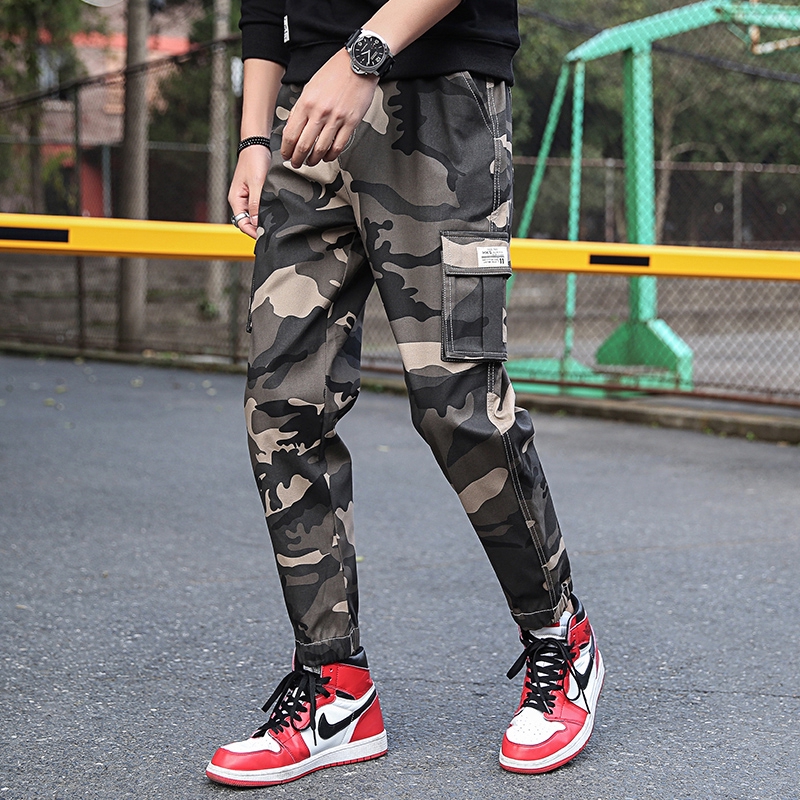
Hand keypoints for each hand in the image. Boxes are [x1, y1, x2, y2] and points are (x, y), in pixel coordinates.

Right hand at [228, 145, 270, 239]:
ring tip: (276, 226)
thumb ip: (256, 203)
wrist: (257, 144)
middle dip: (259, 229)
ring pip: (255, 216)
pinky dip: (266, 213)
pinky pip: (260, 208)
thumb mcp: (257, 182)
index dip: (253, 232)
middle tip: (274, 234)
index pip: (242, 224)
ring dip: (264, 221)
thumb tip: (257, 224)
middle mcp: (240, 201)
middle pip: (248, 222)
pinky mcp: (255, 194)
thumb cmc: (255, 160)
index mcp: (236, 200)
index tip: (266, 237)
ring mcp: (247, 198)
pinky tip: (276, 215)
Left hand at [281, 49, 378, 168]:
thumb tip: (293, 126)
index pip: (291, 134)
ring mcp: (336, 119)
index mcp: (306, 103)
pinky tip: (327, 156)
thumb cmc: (334, 73)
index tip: (286, 154)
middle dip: (297, 159)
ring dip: (313, 160)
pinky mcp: (351, 123)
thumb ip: (301, 108)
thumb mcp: (310, 87)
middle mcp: (320, 113)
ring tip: (311, 162)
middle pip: (304, 145)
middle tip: (296, 163)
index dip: (286, 149)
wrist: (358, 63)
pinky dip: (331, 155)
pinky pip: (338, 146)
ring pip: (320, 149)